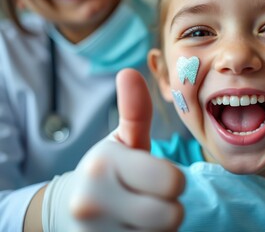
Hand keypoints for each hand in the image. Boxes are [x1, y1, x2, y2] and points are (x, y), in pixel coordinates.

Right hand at [42, 69, 184, 230]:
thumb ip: (134, 111)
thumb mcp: (121, 140)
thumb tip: (130, 72)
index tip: (157, 177)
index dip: (173, 180)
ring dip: (159, 225)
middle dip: (169, 206)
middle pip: (172, 215)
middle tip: (151, 198)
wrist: (69, 208)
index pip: (173, 181)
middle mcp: (93, 201)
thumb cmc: (106, 169)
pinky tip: (131, 228)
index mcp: (104, 164)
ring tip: (140, 213)